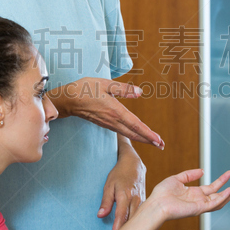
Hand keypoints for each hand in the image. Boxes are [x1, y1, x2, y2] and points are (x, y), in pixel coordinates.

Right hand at [48, 78, 164, 147]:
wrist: (68, 100)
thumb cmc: (85, 89)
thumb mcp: (105, 84)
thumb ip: (123, 89)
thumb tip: (139, 92)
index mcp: (115, 111)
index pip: (135, 125)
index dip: (148, 133)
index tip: (158, 140)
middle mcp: (113, 120)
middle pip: (134, 133)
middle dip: (149, 140)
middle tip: (162, 145)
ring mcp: (108, 123)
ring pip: (128, 134)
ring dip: (142, 138)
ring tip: (153, 142)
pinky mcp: (104, 123)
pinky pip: (122, 131)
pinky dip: (132, 135)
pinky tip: (136, 134)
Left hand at [99, 138, 145, 229]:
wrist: (134, 164)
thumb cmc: (119, 174)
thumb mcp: (108, 185)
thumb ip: (106, 201)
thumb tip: (100, 215)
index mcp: (125, 196)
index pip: (121, 216)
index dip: (117, 228)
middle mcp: (135, 200)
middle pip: (131, 220)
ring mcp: (142, 201)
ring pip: (138, 219)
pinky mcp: (145, 202)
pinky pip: (141, 215)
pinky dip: (138, 224)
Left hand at [149, 169, 229, 220]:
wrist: (156, 204)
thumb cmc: (162, 194)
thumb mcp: (177, 179)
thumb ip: (190, 175)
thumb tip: (203, 171)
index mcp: (195, 194)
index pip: (213, 187)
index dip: (223, 180)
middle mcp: (200, 200)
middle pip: (221, 195)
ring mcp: (200, 206)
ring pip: (220, 200)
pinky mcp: (198, 209)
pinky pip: (213, 203)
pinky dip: (223, 197)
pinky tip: (229, 190)